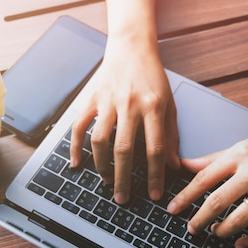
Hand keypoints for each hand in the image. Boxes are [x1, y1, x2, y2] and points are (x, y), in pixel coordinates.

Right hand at [69, 40, 179, 204]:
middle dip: (123, 178)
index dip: (155, 175)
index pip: (155, 148)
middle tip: (122, 199)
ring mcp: (107, 101)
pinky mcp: (91, 98)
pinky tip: (76, 164)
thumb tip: (172, 165)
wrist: (131, 48)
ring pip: (100, 140)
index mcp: (153, 107)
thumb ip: (171, 135)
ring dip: (101, 166)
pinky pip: (79, 126)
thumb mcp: (170, 104)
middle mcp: (129, 105)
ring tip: (106, 181)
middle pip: (124, 149)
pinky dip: (75, 147)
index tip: (154, 195)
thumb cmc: (153, 78)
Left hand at [166, 114, 247, 247]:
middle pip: (219, 200)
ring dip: (224, 230)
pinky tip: (241, 243)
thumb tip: (186, 164)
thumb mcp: (245, 144)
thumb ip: (215, 157)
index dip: (186, 196)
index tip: (173, 209)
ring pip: (241, 217)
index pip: (204, 178)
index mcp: (241, 154)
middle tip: (191, 228)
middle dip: (200, 218)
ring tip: (215, 233)